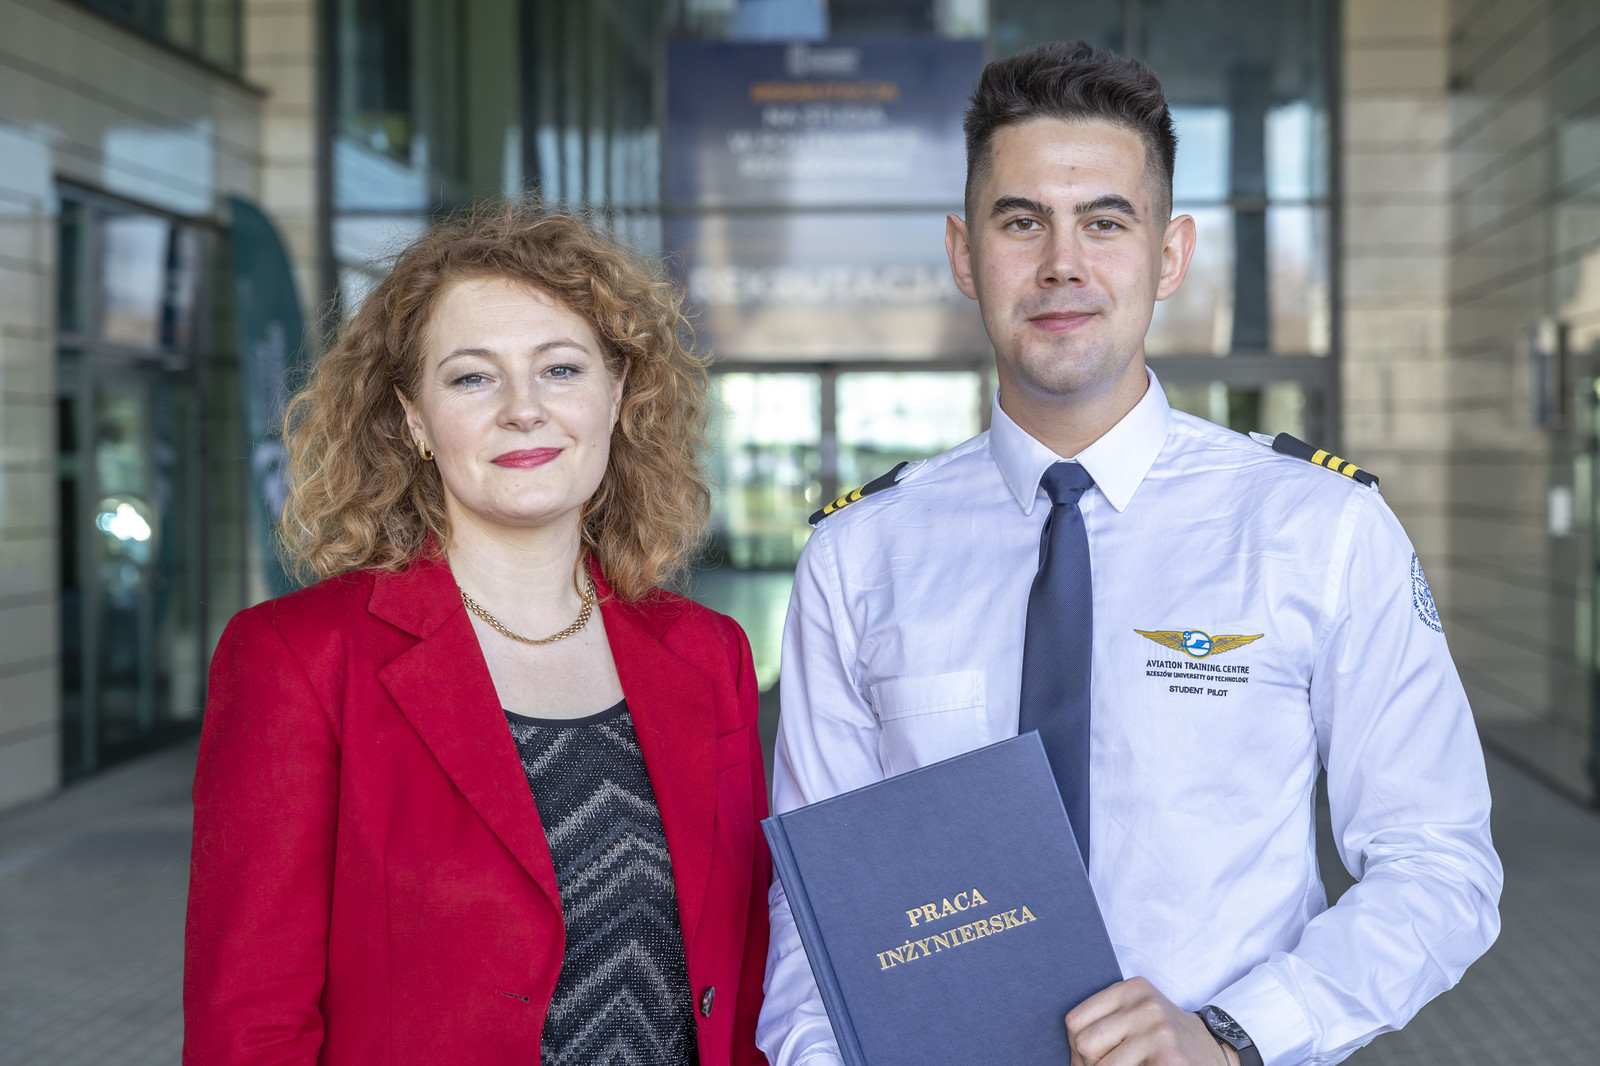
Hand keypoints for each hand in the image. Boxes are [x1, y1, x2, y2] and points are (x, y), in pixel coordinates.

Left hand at [1065, 978, 1237, 1065]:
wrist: (1214, 1050)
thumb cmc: (1163, 1036)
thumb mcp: (1134, 1014)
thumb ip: (1104, 1024)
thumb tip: (1071, 1058)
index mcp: (1131, 988)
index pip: (1075, 1021)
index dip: (1076, 1047)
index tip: (1092, 1057)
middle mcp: (1146, 1005)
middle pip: (1085, 1044)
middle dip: (1090, 1064)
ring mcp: (1160, 1032)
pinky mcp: (1171, 1059)